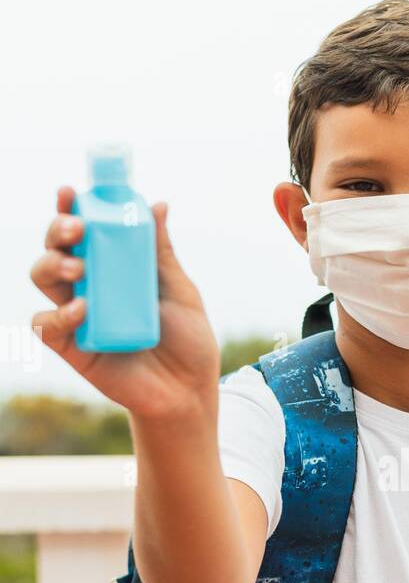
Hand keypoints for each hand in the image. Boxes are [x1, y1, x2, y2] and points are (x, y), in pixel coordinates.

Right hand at [30, 186, 220, 420]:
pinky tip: (81, 309)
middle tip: (76, 228)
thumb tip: (158, 204)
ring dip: (53, 264)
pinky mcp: (72, 347)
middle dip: (58, 230)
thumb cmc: (187, 341)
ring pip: (44, 277)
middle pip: (56, 247)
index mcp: (114, 267)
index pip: (84, 230)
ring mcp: (77, 315)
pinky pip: (46, 326)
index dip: (72, 208)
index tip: (71, 191)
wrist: (190, 392)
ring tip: (78, 267)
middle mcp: (90, 285)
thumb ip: (162, 253)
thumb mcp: (179, 291)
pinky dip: (57, 315)